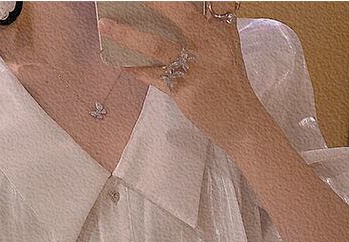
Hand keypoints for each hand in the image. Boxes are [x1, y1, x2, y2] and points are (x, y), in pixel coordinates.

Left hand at [97, 2, 258, 148]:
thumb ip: (204, 31)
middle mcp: (211, 43)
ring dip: (127, 35)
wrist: (242, 122)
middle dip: (154, 2)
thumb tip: (166, 20)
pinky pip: (153, 76)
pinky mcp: (186, 90)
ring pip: (157, 45)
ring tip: (105, 27)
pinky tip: (120, 62)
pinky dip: (135, 68)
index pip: (204, 1)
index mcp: (221, 29)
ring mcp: (198, 67)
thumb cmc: (229, 86)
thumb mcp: (224, 50)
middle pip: (180, 12)